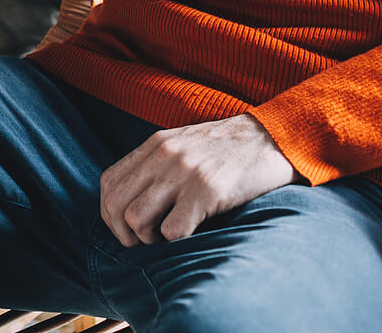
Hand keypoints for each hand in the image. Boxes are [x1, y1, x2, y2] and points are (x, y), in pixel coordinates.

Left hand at [99, 113, 302, 245]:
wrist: (273, 138)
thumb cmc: (230, 150)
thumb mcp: (185, 145)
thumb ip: (158, 163)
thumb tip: (133, 200)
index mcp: (155, 144)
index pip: (108, 183)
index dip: (110, 214)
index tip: (127, 229)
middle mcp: (164, 156)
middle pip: (116, 204)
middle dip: (124, 233)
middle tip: (145, 242)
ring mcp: (184, 173)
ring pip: (136, 219)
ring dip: (148, 239)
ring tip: (168, 237)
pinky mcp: (207, 191)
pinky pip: (172, 230)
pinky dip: (176, 242)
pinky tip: (192, 234)